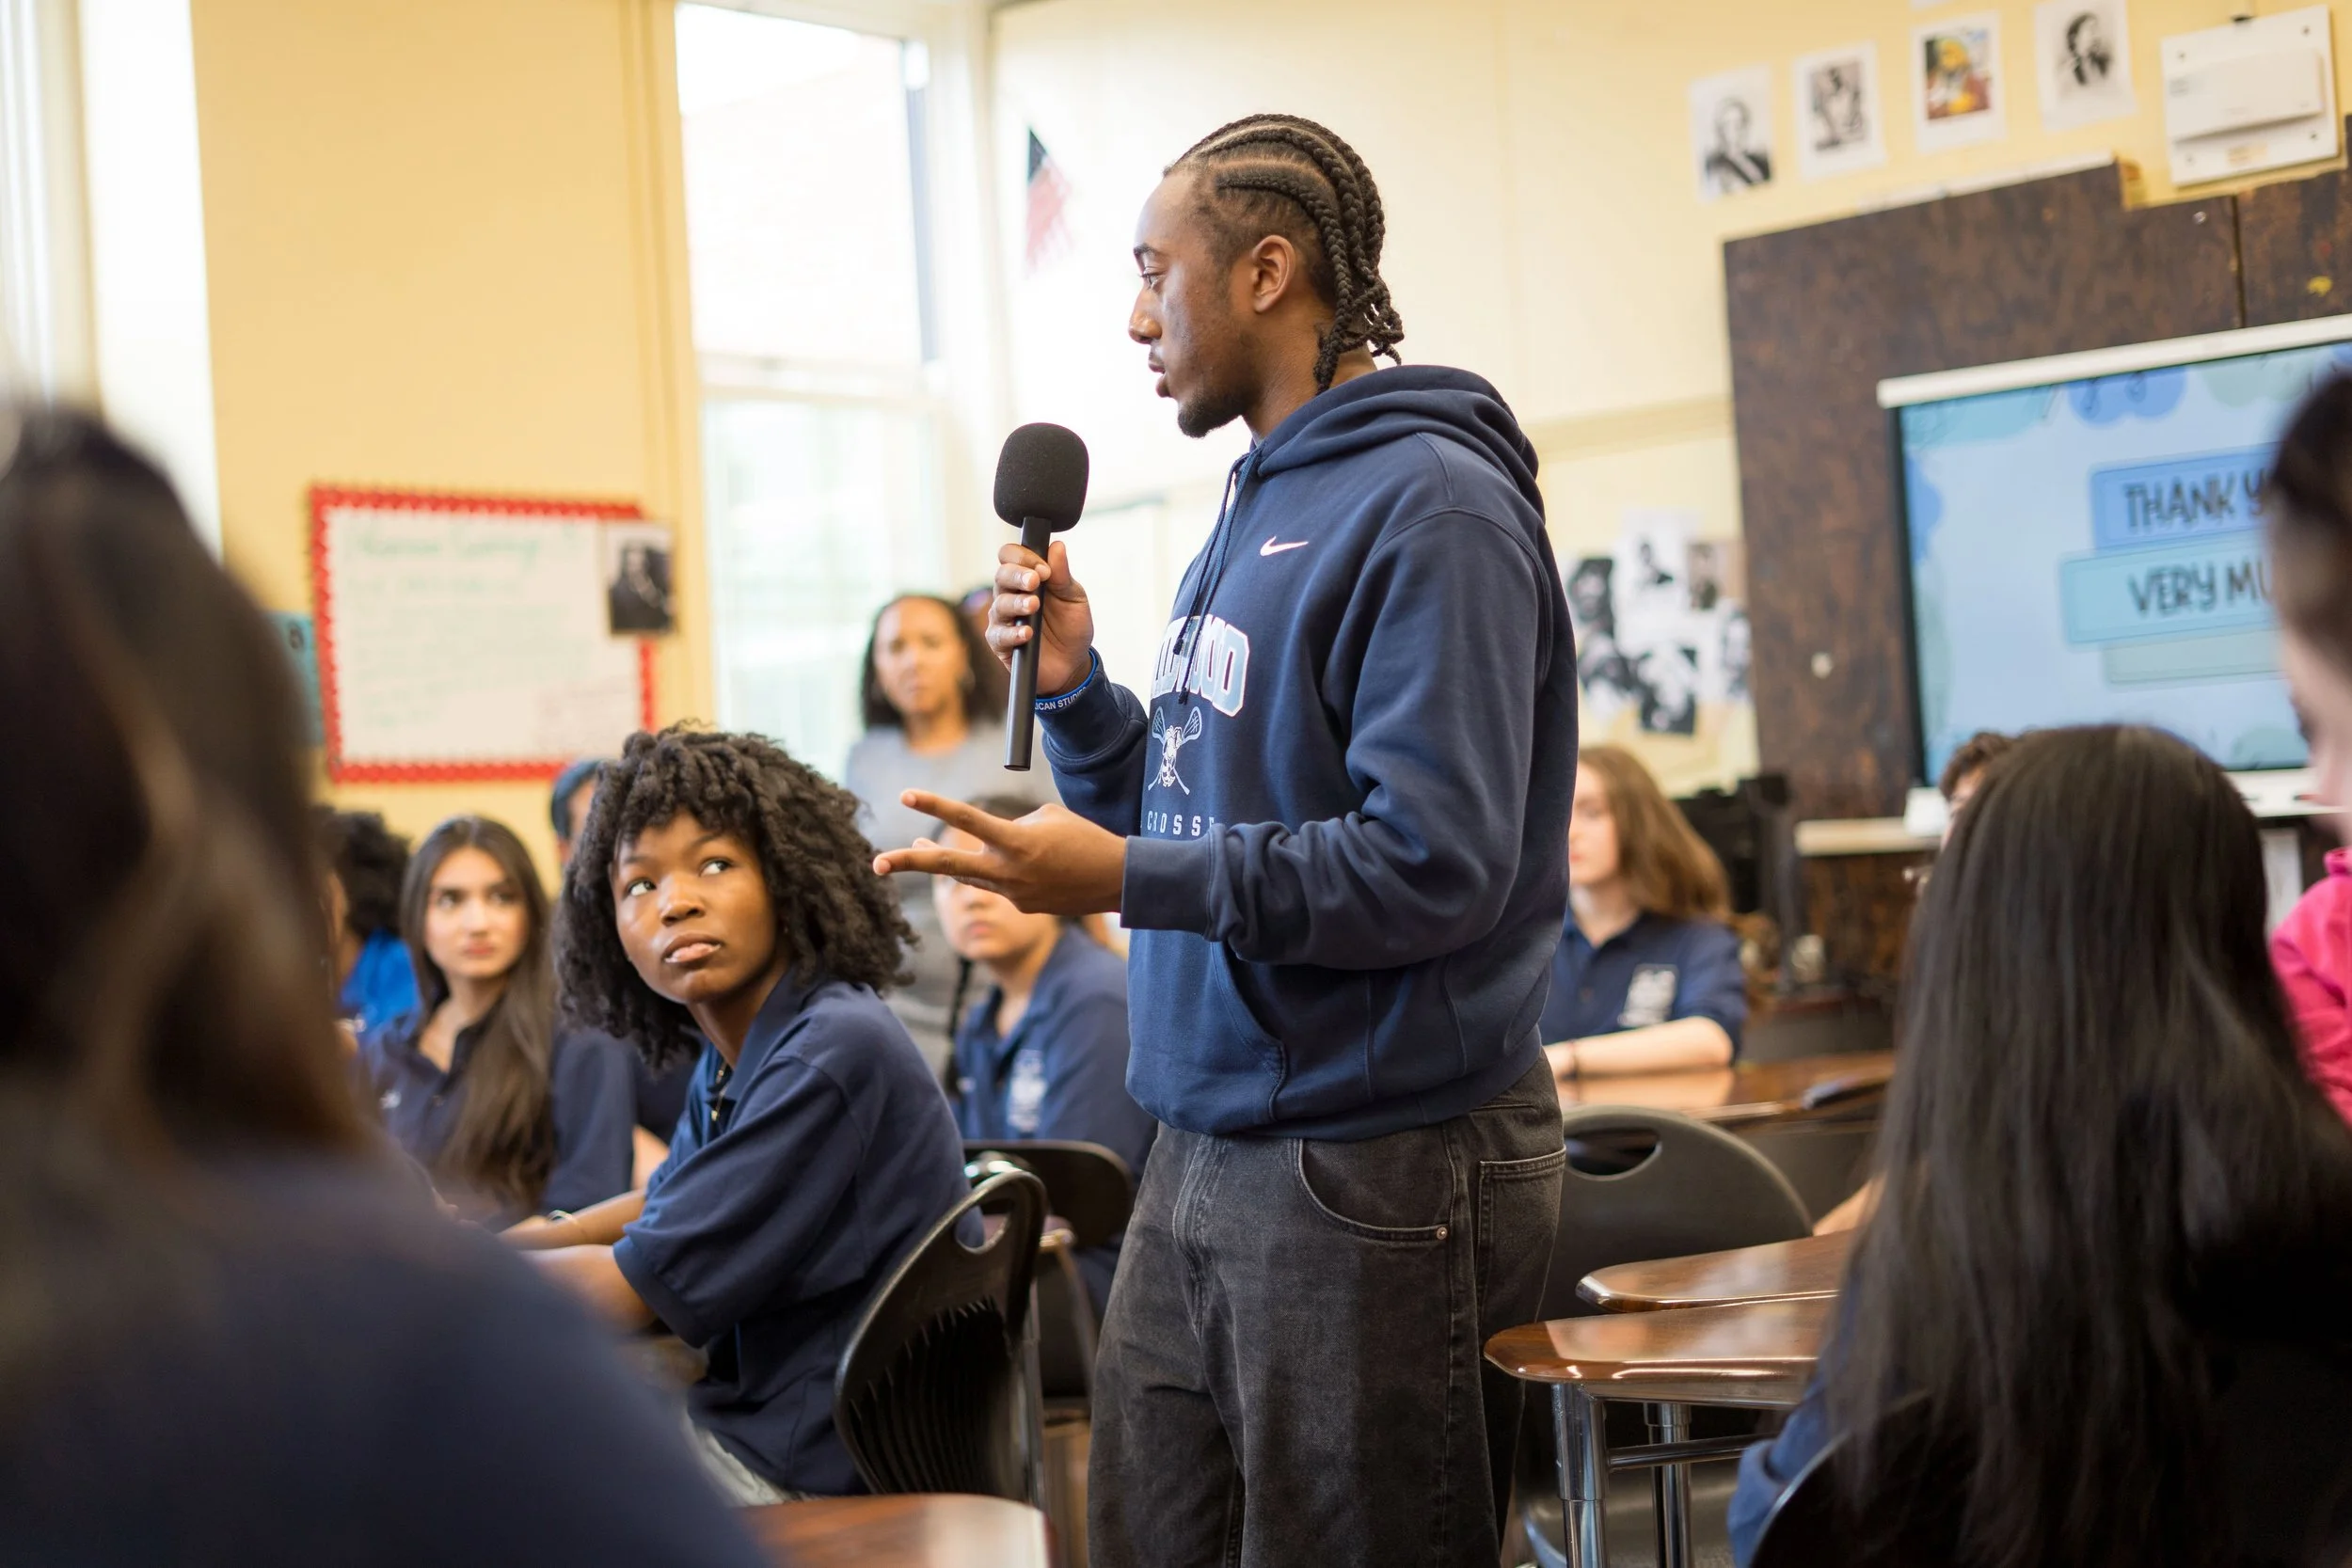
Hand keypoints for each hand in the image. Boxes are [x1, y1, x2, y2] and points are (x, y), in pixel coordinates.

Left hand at [873, 793, 1124, 915]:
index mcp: (1015, 842)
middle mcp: (1008, 872)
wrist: (1118, 881)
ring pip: (968, 875)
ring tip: (913, 850)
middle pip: (947, 866)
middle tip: (875, 864)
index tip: (905, 796)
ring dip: (942, 862)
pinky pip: (1002, 884)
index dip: (933, 806)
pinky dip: (1005, 870)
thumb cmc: (1085, 838)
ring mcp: (1012, 895)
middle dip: (909, 864)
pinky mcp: (1022, 908)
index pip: (966, 821)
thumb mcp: (1047, 817)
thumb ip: (1011, 825)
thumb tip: (989, 840)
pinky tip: (1034, 865)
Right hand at [988, 540, 1093, 696]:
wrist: (1073, 663)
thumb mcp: (1074, 598)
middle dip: (1017, 575)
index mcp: (1026, 578)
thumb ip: (1062, 575)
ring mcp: (1003, 618)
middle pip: (1001, 575)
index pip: (1011, 556)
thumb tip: (1057, 546)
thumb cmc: (1070, 626)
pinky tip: (1027, 633)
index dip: (1024, 557)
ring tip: (1033, 606)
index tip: (1044, 569)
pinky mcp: (1000, 642)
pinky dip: (1013, 633)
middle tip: (1035, 581)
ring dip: (1017, 603)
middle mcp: (1010, 594)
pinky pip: (999, 634)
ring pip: (999, 604)